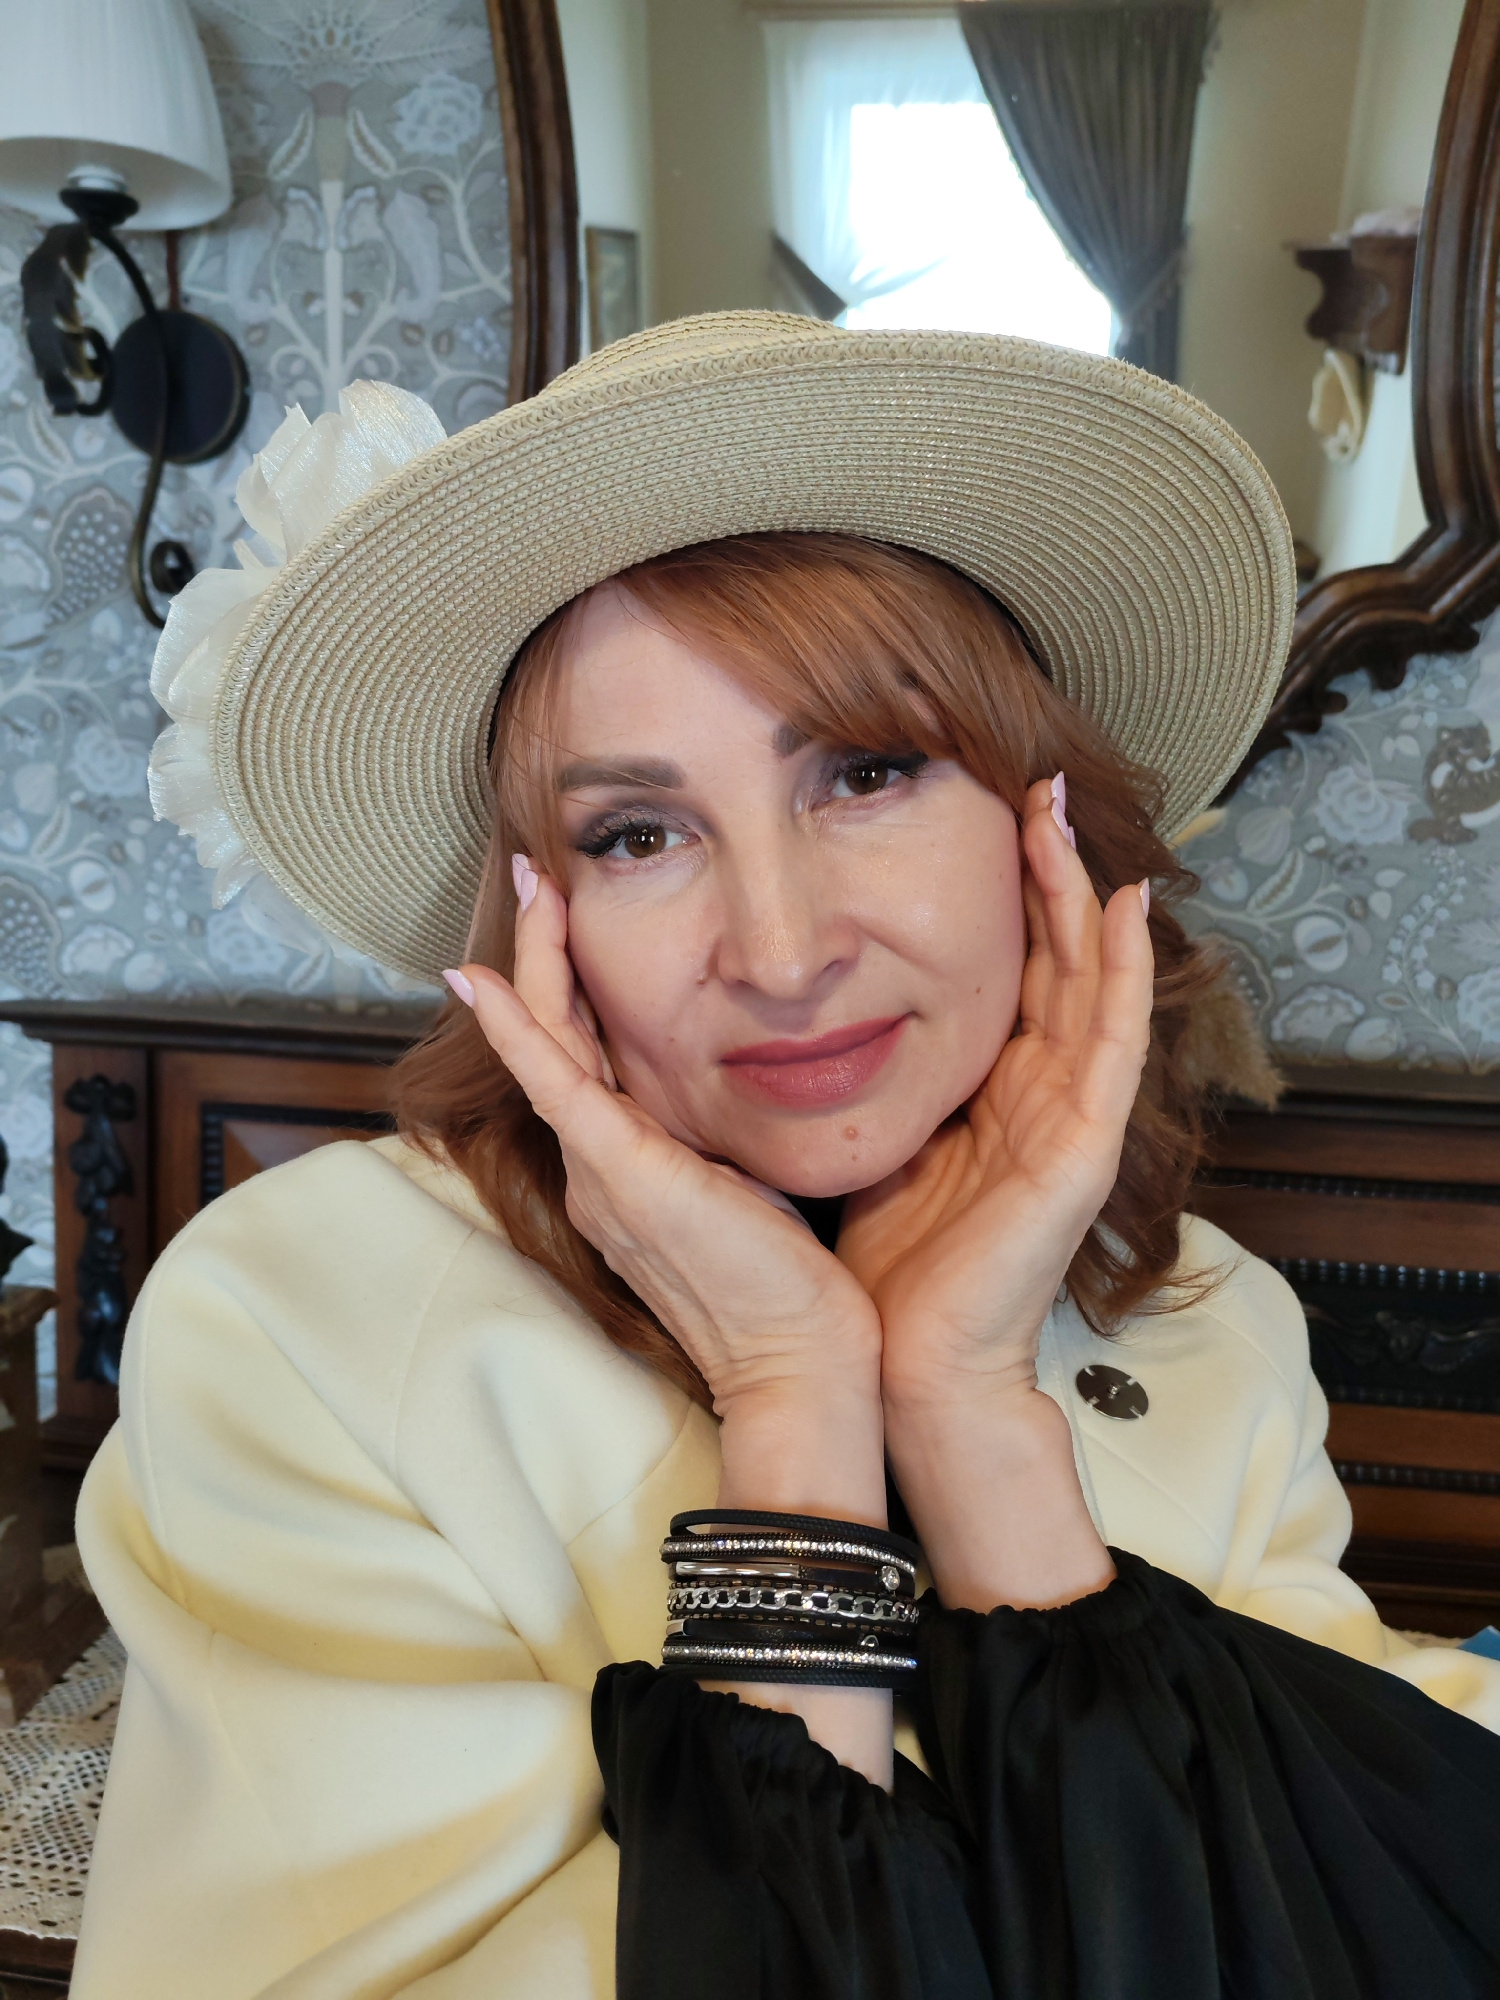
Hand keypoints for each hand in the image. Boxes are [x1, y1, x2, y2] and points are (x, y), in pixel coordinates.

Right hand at [451, 866, 881, 1417]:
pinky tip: (482, 978)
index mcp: (626, 1168)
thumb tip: (754, 1083)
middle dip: (541, 949)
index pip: (587, 1055)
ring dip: (534, 959)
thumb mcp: (751, 1188)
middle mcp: (597, 1166)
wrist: (800, 1364)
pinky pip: (556, 1084)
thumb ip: (726, 1138)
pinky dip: (516, 1028)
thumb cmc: (792, 1286)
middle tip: (534, 870)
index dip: (570, 983)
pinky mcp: (621, 1173)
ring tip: (530, 883)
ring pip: (551, 1043)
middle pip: (556, 1036)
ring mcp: (599, 1170)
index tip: (571, 914)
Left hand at [838, 776, 1153, 1412]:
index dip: (1010, 895)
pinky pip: (1113, 1042)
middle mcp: (1043, 1093)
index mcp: (996, 1092)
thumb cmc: (886, 1267)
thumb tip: (825, 1016)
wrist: (902, 1358)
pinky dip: (1124, 972)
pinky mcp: (1083, 1148)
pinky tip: (1126, 907)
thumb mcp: (882, 1141)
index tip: (988, 815)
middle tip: (1038, 782)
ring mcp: (1072, 1117)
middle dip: (1051, 869)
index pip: (1015, 972)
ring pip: (1090, 980)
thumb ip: (882, 1080)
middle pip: (1058, 959)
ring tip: (1065, 814)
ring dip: (1082, 893)